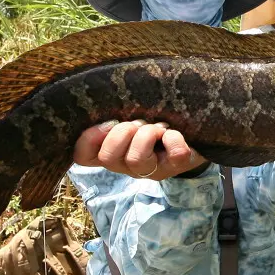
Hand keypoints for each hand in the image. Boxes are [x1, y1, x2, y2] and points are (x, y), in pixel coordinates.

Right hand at [73, 120, 206, 180]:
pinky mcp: (176, 166)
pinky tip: (174, 133)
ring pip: (136, 159)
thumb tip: (106, 105)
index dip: (88, 140)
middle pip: (108, 158)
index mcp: (112, 151)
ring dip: (147, 135)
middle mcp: (127, 165)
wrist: (192, 134)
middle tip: (136, 124)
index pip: (83, 156)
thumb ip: (114, 113)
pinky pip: (174, 155)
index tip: (108, 122)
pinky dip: (174, 139)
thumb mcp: (129, 117)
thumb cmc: (152, 120)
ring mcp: (151, 169)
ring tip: (158, 127)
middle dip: (121, 134)